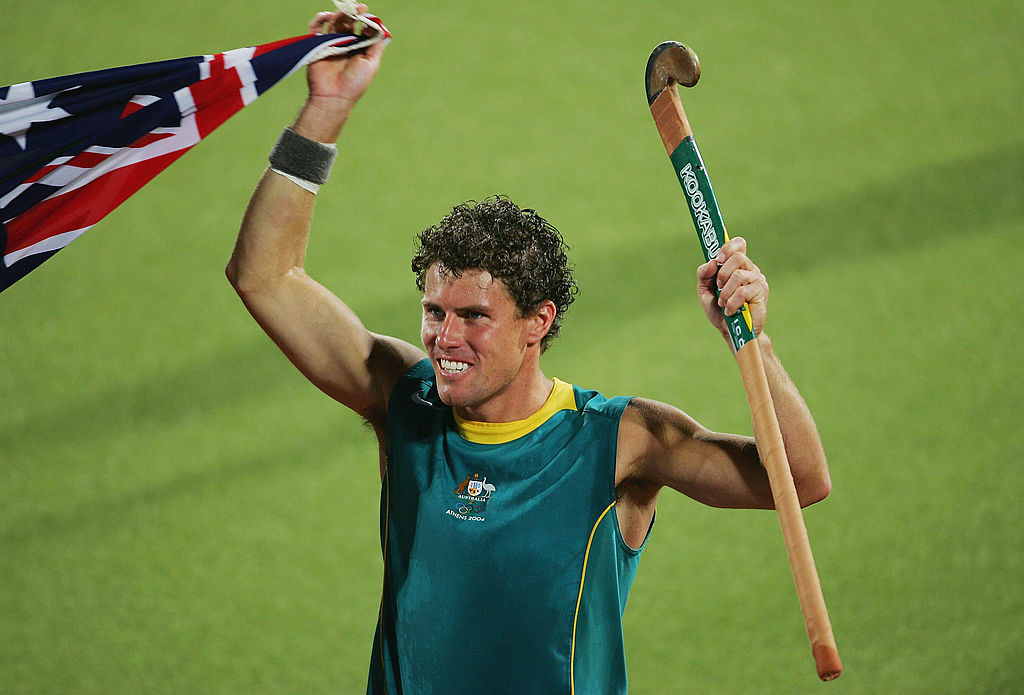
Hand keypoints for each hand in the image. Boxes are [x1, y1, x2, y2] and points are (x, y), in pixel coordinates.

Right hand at [294, 4, 387, 141]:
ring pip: (334, 22)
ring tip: (347, 11)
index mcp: (359, 49)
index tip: (368, 15)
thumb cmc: (355, 83)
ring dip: (341, 14)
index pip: (362, 28)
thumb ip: (376, 47)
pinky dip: (320, 19)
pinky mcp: (317, 45)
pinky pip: (315, 27)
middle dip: (354, 13)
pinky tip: (328, 16)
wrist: (334, 96)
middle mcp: (345, 44)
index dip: (366, 20)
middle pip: (349, 22)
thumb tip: (381, 30)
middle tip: (359, 7)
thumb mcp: (371, 64)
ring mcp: (331, 43)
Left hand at [696, 236, 768, 339]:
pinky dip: (731, 302)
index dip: (728, 247)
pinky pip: (742, 291)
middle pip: (737, 257)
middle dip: (722, 274)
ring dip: (725, 292)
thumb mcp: (705, 290)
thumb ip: (704, 274)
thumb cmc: (719, 310)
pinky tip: (730, 310)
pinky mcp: (762, 292)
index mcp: (736, 265)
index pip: (739, 244)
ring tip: (724, 304)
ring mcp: (757, 279)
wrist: (731, 331)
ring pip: (738, 275)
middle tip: (719, 287)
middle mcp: (749, 269)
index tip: (718, 259)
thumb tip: (712, 262)